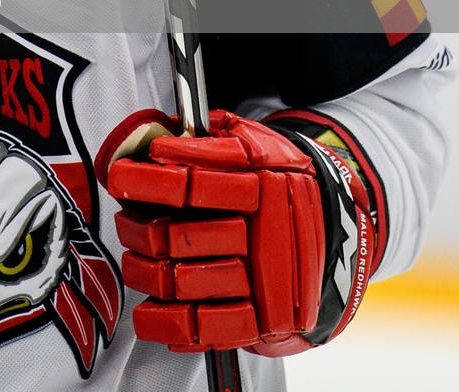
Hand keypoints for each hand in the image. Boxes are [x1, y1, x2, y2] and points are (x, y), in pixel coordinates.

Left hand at [100, 108, 382, 354]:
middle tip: (128, 221)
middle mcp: (262, 236)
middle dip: (138, 230)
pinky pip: (206, 329)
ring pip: (182, 283)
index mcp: (261, 186)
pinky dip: (167, 323)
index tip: (119, 176)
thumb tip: (155, 129)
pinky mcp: (262, 319)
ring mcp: (262, 282)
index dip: (150, 182)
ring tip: (137, 258)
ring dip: (143, 271)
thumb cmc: (279, 176)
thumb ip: (206, 134)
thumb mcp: (252, 140)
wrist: (339, 228)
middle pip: (177, 238)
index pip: (194, 186)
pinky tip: (149, 310)